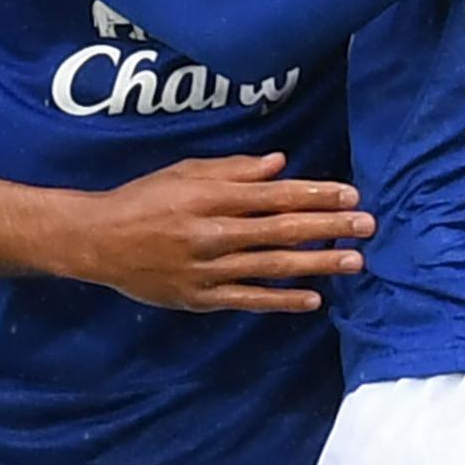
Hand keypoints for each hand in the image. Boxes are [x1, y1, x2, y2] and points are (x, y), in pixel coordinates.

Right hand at [65, 153, 373, 312]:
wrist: (97, 241)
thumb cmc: (144, 198)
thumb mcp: (185, 172)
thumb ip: (234, 170)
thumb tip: (281, 164)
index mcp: (210, 196)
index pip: (275, 195)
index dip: (316, 194)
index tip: (351, 195)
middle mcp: (213, 232)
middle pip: (282, 230)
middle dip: (329, 227)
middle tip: (367, 226)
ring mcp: (208, 268)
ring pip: (272, 266)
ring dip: (317, 263)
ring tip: (354, 261)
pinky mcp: (200, 298)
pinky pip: (248, 299)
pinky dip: (281, 300)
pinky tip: (312, 299)